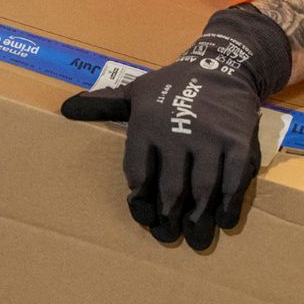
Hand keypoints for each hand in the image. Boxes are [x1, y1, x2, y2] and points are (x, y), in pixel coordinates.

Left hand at [60, 5, 292, 249]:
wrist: (222, 65)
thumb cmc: (173, 84)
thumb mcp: (135, 91)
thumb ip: (103, 104)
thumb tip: (65, 109)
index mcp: (147, 123)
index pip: (138, 173)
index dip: (140, 199)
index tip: (143, 215)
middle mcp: (177, 132)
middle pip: (171, 187)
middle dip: (168, 217)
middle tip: (168, 236)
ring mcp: (210, 138)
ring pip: (202, 188)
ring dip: (197, 217)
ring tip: (194, 238)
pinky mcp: (237, 142)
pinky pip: (233, 180)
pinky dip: (229, 204)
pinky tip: (223, 220)